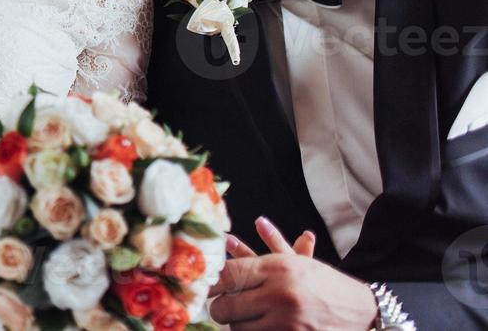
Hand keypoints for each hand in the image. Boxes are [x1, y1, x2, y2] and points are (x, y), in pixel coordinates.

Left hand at [209, 217, 376, 329]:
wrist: (361, 310)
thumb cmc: (322, 282)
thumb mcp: (292, 261)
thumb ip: (257, 259)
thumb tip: (222, 242)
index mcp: (278, 268)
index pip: (229, 274)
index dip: (209, 282)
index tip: (203, 286)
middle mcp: (281, 295)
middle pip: (228, 306)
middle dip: (220, 308)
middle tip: (219, 306)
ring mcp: (288, 323)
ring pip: (239, 328)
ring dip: (236, 324)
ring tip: (239, 317)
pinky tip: (253, 326)